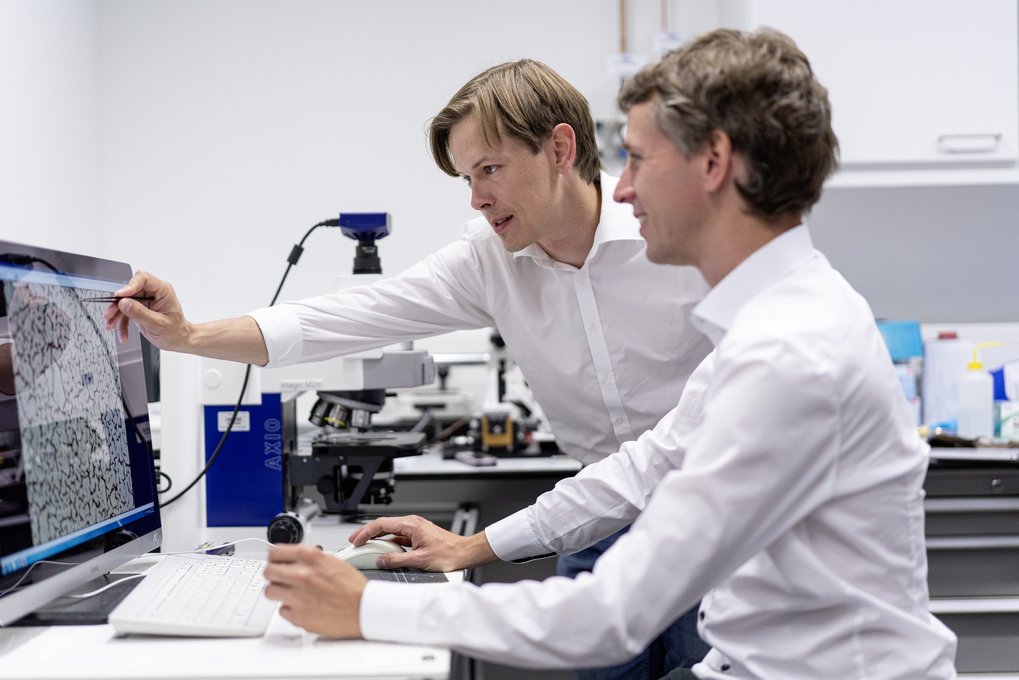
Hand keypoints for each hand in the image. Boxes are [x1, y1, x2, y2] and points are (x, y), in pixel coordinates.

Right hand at [103, 270, 189, 347]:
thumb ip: (140, 313)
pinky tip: (123, 334)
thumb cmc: (175, 331)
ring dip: (116, 315)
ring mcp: (145, 301)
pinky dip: (121, 323)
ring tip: (111, 326)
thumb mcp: (158, 323)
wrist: (178, 340)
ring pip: (124, 302)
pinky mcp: (139, 309)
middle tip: (109, 314)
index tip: (119, 296)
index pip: (143, 279)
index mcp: (162, 290)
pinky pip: (126, 312)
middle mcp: (153, 293)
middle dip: (118, 304)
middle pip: (129, 291)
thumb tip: (124, 303)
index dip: (129, 286)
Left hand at [263, 544, 366, 637]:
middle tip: (281, 579)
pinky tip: (303, 607)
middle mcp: (301, 574)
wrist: (363, 609)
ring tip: (292, 594)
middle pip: (268, 571)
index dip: (275, 558)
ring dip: (279, 592)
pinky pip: (282, 610)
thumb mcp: (333, 560)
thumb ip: (310, 558)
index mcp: (310, 557)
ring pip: (270, 592)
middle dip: (274, 575)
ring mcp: (297, 596)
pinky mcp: (297, 616)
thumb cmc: (352, 587)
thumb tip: (292, 558)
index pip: (275, 552)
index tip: (276, 562)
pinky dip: (290, 609)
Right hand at [348, 515, 496, 571]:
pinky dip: (388, 543)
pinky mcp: (418, 535)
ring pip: (390, 531)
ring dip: (377, 539)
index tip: (356, 540)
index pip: (381, 524)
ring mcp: (415, 529)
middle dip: (367, 533)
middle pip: (383, 525)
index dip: (365, 532)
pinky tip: (383, 551)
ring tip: (365, 547)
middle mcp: (412, 523)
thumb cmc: (449, 554)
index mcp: (411, 525)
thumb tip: (381, 561)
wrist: (465, 553)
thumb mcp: (420, 561)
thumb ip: (397, 561)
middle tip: (355, 542)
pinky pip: (398, 537)